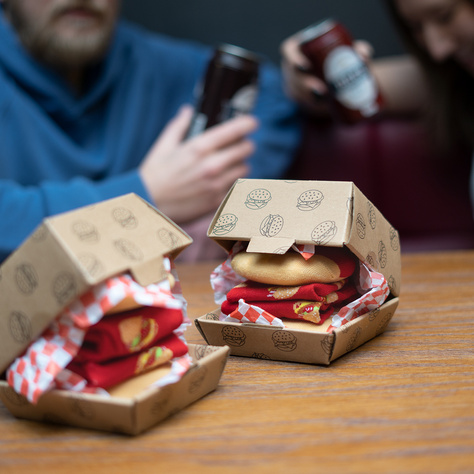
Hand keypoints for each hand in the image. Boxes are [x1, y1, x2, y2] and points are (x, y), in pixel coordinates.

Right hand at [139, 106, 258, 223]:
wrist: (149, 205)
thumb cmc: (154, 174)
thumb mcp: (164, 145)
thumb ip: (179, 126)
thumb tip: (188, 111)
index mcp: (200, 147)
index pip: (236, 130)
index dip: (248, 124)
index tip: (251, 123)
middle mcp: (213, 165)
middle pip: (246, 149)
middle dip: (244, 145)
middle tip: (239, 145)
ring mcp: (217, 185)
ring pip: (244, 168)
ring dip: (239, 164)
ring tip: (229, 164)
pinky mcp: (218, 201)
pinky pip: (235, 186)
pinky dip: (232, 182)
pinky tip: (221, 180)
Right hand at [280, 33, 373, 113]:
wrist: (339, 76)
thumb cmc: (343, 58)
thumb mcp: (350, 52)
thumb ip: (359, 50)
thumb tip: (362, 55)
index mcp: (297, 47)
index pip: (288, 50)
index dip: (293, 58)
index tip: (307, 66)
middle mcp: (291, 65)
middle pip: (291, 74)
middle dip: (304, 83)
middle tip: (321, 90)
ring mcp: (291, 82)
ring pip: (294, 90)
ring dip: (307, 97)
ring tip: (324, 100)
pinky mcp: (297, 96)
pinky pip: (299, 101)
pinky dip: (309, 104)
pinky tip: (320, 106)